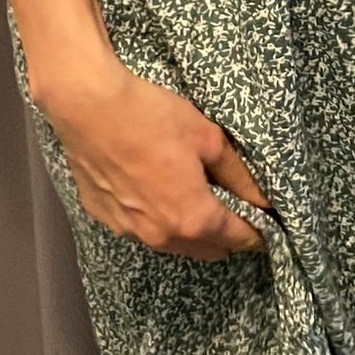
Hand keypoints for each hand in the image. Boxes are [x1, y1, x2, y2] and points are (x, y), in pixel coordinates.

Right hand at [35, 53, 267, 258]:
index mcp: (192, 218)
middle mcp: (161, 236)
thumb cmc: (151, 117)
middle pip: (207, 248)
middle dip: (225, 234)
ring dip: (189, 229)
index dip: (259, 232)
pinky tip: (151, 189)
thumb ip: (239, 175)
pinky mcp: (103, 216)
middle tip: (231, 207)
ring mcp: (128, 230)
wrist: (86, 106)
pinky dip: (154, 218)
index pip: (239, 239)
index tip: (267, 222)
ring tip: (191, 198)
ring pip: (172, 243)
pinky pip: (140, 228)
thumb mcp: (207, 139)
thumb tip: (264, 200)